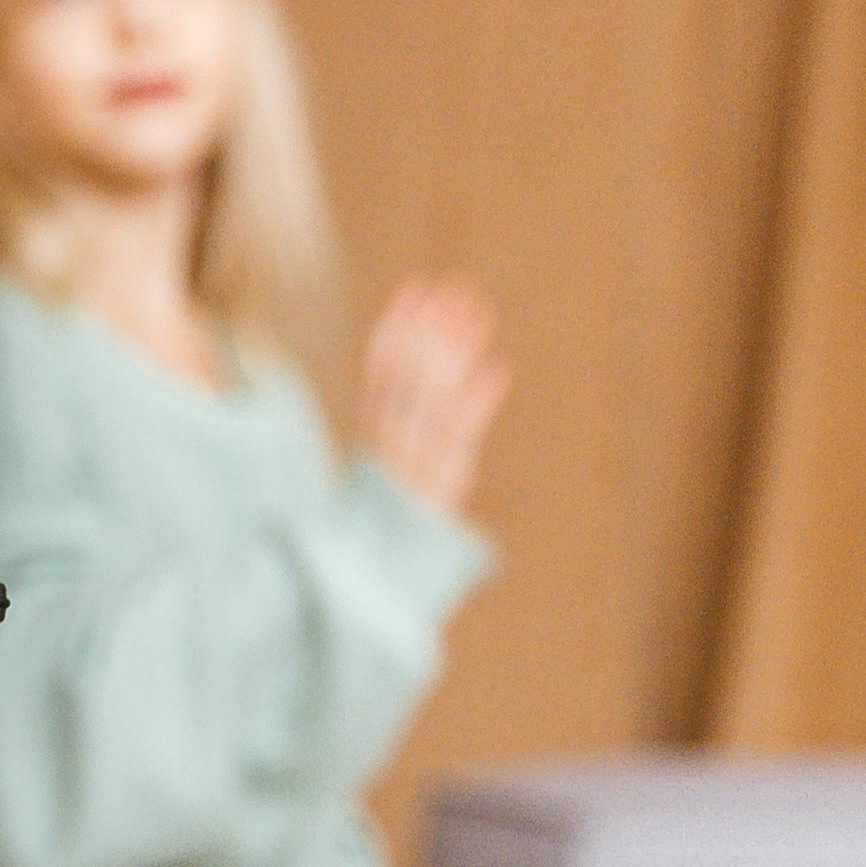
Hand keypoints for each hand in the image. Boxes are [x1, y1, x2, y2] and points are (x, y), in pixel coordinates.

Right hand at [354, 278, 505, 518]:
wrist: (374, 580)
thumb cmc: (384, 516)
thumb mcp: (384, 466)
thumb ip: (392, 418)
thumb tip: (413, 372)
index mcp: (370, 436)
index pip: (380, 369)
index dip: (399, 326)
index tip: (417, 287)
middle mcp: (389, 445)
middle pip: (408, 375)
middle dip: (431, 327)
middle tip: (456, 286)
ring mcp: (413, 464)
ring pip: (433, 397)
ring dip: (456, 350)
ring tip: (479, 312)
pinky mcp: (440, 487)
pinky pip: (457, 440)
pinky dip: (475, 404)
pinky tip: (495, 368)